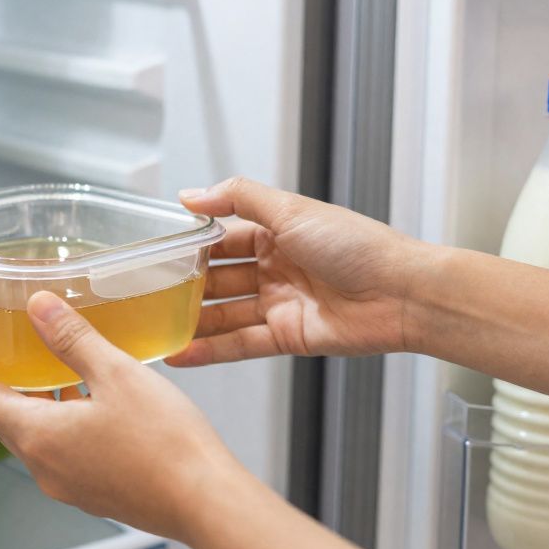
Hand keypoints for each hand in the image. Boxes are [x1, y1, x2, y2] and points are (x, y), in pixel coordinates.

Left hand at [0, 291, 244, 541]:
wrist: (207, 503)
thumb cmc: (167, 446)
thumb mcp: (116, 374)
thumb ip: (73, 339)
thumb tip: (40, 309)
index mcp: (39, 435)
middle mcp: (46, 465)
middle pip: (7, 417)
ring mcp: (70, 483)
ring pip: (39, 434)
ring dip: (38, 402)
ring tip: (48, 370)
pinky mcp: (95, 491)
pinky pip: (65, 450)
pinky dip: (64, 421)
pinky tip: (90, 402)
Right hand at [168, 177, 426, 366]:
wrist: (403, 293)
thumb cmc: (359, 246)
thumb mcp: (291, 209)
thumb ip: (237, 198)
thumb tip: (190, 195)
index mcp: (276, 233)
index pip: (221, 238)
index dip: (191, 245)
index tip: (156, 251)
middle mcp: (275, 268)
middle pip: (218, 279)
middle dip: (185, 286)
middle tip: (145, 293)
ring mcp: (279, 304)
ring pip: (224, 314)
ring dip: (191, 321)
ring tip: (152, 327)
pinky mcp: (286, 338)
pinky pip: (240, 345)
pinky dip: (209, 350)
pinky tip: (180, 353)